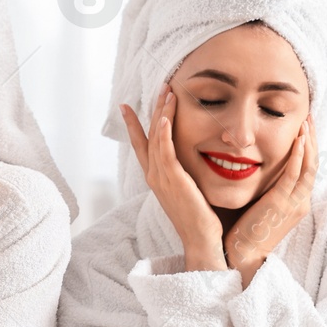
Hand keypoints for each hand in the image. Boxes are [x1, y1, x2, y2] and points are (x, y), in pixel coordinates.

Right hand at [121, 84, 224, 271]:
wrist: (200, 240)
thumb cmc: (200, 219)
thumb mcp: (189, 191)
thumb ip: (185, 174)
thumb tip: (194, 160)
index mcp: (156, 178)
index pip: (141, 145)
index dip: (134, 124)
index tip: (126, 106)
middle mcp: (154, 175)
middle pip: (148, 135)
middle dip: (153, 109)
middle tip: (160, 86)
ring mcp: (161, 178)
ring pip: (156, 138)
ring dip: (161, 113)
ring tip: (167, 92)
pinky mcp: (173, 180)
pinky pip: (165, 152)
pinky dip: (162, 133)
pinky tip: (164, 118)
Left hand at [223, 114, 316, 286]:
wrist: (241, 255)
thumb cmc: (244, 231)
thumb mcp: (260, 204)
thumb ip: (265, 187)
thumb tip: (254, 166)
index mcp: (296, 201)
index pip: (307, 168)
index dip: (308, 146)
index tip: (304, 127)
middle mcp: (300, 201)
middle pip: (313, 163)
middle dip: (312, 138)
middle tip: (309, 117)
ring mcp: (294, 203)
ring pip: (309, 166)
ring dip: (308, 142)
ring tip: (306, 122)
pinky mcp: (282, 203)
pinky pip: (295, 175)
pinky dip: (298, 156)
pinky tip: (299, 140)